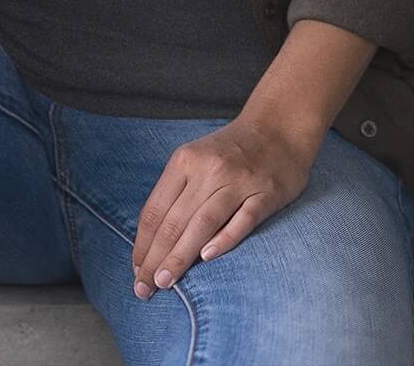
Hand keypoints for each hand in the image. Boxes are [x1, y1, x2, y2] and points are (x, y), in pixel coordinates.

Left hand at [130, 114, 318, 298]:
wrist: (278, 127)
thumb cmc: (230, 149)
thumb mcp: (196, 158)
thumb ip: (177, 191)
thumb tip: (154, 238)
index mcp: (185, 160)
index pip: (156, 209)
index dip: (143, 242)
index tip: (135, 268)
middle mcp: (209, 170)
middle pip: (175, 220)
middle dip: (155, 257)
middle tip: (143, 287)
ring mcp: (238, 181)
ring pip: (202, 223)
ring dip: (180, 255)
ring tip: (164, 281)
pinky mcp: (266, 193)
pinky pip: (242, 220)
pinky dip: (224, 239)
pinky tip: (207, 257)